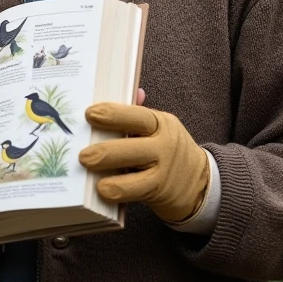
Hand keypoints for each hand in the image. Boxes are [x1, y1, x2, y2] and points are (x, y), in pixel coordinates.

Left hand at [79, 102, 209, 223]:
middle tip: (82, 154)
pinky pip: (136, 190)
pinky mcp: (160, 190)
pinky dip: (118, 189)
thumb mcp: (159, 128)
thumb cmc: (167, 151)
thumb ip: (139, 114)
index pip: (138, 116)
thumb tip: (132, 90)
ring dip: (109, 170)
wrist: (199, 182)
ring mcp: (164, 169)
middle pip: (134, 145)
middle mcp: (164, 144)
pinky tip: (102, 189)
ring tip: (88, 169)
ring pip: (135, 169)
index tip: (90, 114)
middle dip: (106, 149)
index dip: (114, 114)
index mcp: (161, 123)